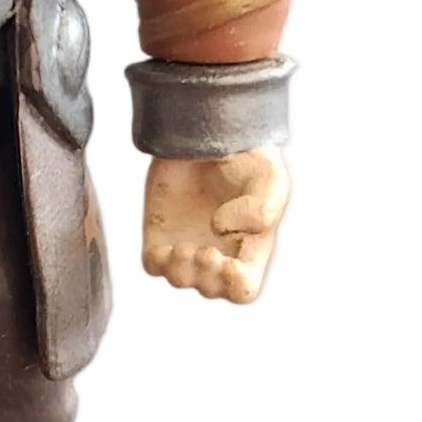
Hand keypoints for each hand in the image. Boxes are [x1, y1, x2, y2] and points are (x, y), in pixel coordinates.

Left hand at [141, 148, 288, 302]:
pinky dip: (157, 262)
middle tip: (205, 252)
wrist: (208, 131)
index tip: (228, 263)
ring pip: (180, 279)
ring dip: (181, 270)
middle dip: (207, 276)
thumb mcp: (268, 176)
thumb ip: (260, 209)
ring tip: (182, 248)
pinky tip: (164, 247)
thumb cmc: (247, 158)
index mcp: (249, 248)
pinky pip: (153, 264)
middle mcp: (218, 253)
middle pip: (211, 288)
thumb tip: (220, 229)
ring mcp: (186, 244)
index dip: (236, 286)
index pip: (243, 290)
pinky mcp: (159, 232)